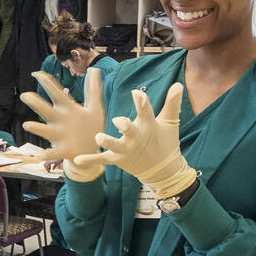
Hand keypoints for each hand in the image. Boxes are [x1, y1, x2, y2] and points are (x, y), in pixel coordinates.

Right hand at [20, 69, 106, 181]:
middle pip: (46, 110)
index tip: (36, 73)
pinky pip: (53, 153)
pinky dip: (46, 155)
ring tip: (27, 125)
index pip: (55, 92)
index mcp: (67, 109)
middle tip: (25, 96)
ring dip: (36, 128)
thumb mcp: (95, 107)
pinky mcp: (64, 150)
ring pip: (46, 131)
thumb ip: (93, 89)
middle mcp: (60, 121)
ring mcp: (60, 136)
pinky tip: (40, 156)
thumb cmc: (91, 127)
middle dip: (36, 103)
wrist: (93, 152)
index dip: (46, 82)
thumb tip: (94, 69)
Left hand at [74, 83, 196, 198]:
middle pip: (129, 130)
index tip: (136, 93)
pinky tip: (77, 159)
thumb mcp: (170, 122)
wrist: (163, 171)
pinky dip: (90, 160)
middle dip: (125, 125)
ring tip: (98, 138)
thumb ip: (172, 103)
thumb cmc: (166, 142)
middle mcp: (136, 137)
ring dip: (106, 141)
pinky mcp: (117, 159)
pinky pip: (102, 159)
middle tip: (119, 121)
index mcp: (148, 125)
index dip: (142, 103)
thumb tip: (178, 84)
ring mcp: (126, 149)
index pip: (146, 112)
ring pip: (114, 145)